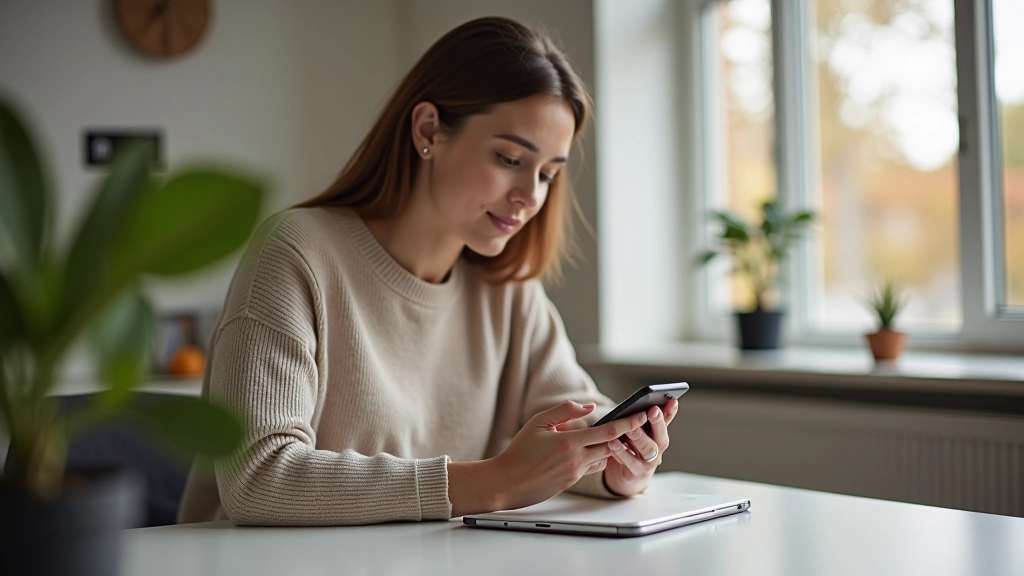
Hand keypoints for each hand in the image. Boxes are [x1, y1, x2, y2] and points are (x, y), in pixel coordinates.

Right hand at [488, 401, 647, 511]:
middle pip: (612, 447)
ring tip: (618, 437)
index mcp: (569, 442)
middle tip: (636, 425)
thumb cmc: (519, 451)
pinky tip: (595, 451)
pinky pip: (591, 468)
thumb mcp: (538, 423)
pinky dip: (596, 458)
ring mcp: (575, 473)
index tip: (642, 415)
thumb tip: (588, 406)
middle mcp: (576, 459)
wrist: (507, 482)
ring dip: (611, 449)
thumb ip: (564, 411)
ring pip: (603, 459)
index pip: (607, 431)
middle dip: (625, 437)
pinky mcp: (571, 482)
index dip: (627, 423)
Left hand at [603, 398, 678, 496]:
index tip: (671, 400)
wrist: (626, 477)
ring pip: (648, 449)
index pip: (667, 420)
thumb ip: (638, 420)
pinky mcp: (637, 472)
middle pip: (661, 435)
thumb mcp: (636, 432)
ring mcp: (649, 462)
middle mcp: (658, 448)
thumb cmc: (630, 448)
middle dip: (657, 422)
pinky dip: (622, 452)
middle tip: (651, 411)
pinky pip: (631, 463)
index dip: (670, 411)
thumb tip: (637, 400)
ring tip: (630, 428)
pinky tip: (613, 443)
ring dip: (639, 437)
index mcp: (657, 434)